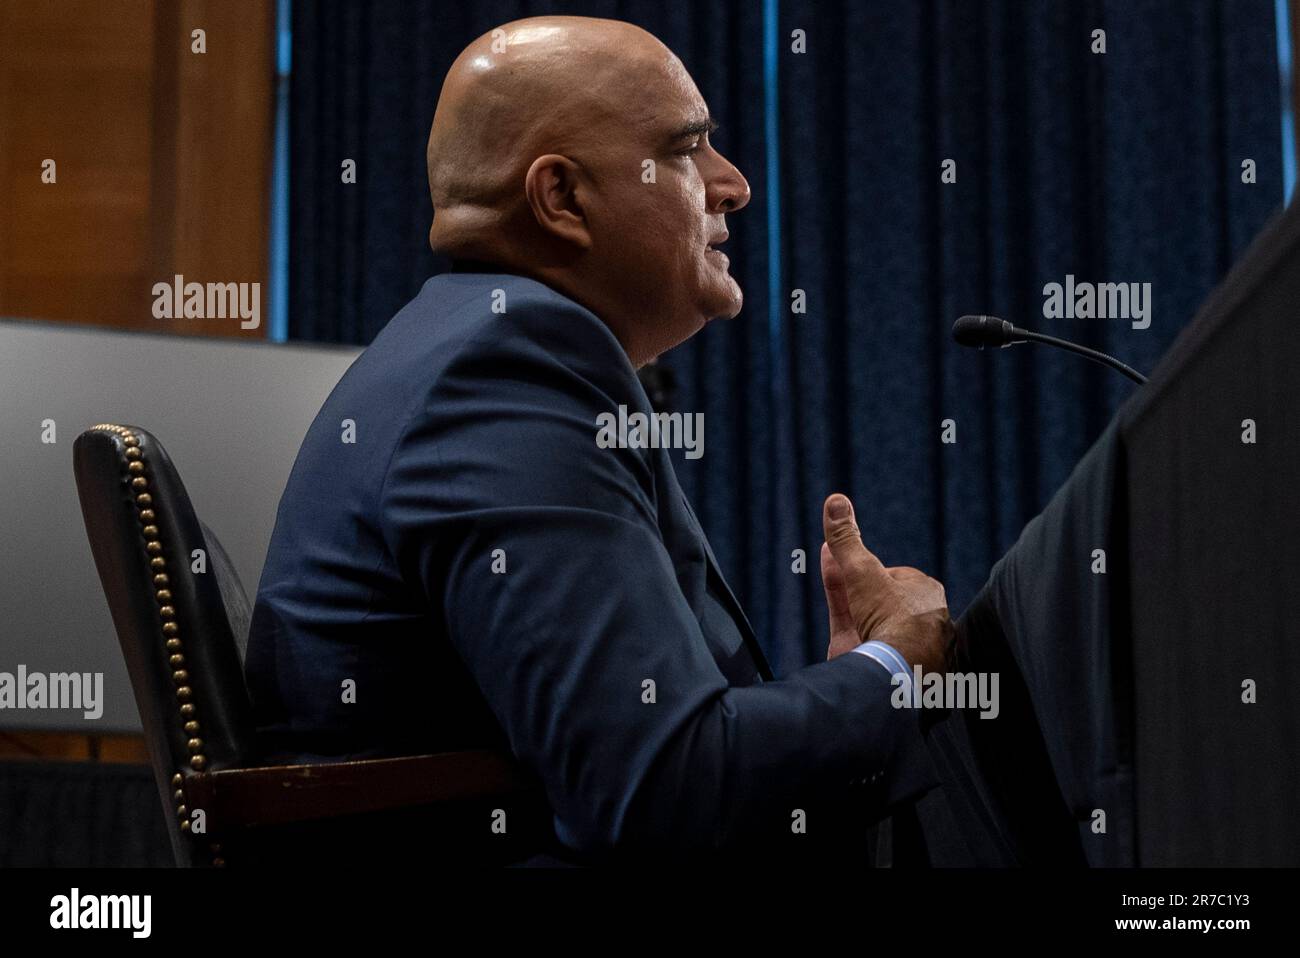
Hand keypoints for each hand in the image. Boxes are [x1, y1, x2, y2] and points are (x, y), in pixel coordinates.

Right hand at [820, 493, 953, 673]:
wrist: (896, 674)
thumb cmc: (891, 618)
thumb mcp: (862, 571)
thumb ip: (846, 539)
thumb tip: (835, 499)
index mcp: (927, 596)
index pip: (894, 576)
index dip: (869, 571)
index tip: (851, 568)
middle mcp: (920, 623)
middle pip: (879, 599)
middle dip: (857, 588)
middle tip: (837, 572)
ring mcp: (902, 649)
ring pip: (870, 622)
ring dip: (852, 610)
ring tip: (837, 601)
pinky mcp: (882, 669)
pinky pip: (859, 643)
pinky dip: (844, 633)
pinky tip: (837, 631)